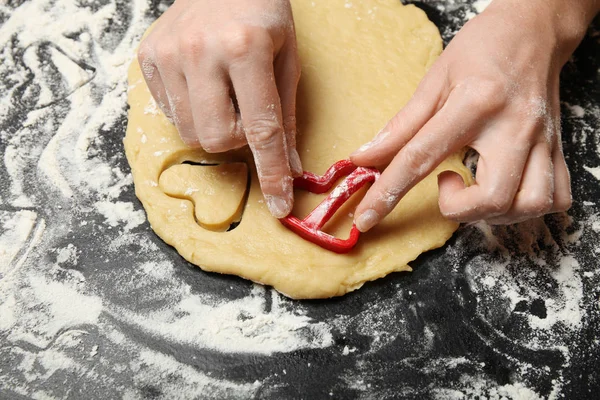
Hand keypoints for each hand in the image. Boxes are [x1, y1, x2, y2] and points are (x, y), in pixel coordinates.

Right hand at [138, 0, 301, 217]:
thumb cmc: (263, 14)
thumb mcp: (287, 59)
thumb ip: (286, 116)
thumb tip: (289, 168)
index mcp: (245, 48)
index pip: (261, 129)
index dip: (272, 173)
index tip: (279, 205)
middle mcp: (200, 51)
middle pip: (216, 139)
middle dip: (236, 139)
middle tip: (246, 110)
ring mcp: (168, 53)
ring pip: (190, 132)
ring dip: (213, 125)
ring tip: (224, 92)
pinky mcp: (148, 56)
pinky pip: (169, 112)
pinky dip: (191, 111)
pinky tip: (201, 83)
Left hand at [350, 0, 597, 230]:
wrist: (534, 29)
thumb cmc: (482, 49)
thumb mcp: (434, 80)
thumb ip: (401, 126)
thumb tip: (364, 159)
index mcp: (475, 104)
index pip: (422, 159)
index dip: (388, 194)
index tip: (366, 220)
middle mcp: (514, 127)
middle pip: (492, 198)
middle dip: (458, 209)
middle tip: (446, 182)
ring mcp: (543, 140)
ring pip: (529, 205)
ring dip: (493, 212)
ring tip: (475, 188)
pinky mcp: (559, 148)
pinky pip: (556, 199)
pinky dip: (527, 208)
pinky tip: (506, 190)